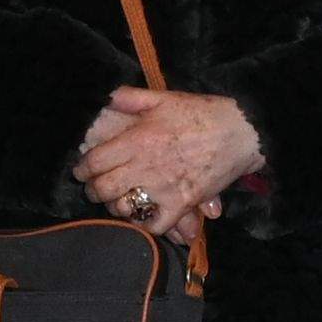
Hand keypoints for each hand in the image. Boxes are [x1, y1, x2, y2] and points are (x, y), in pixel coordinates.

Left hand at [76, 87, 261, 227]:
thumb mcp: (163, 98)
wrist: (240, 131)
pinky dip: (144, 225)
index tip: (81, 171)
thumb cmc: (201, 113)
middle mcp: (145, 166)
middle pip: (104, 189)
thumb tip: (103, 96)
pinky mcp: (182, 203)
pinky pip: (154, 224)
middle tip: (94, 190)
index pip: (95, 162)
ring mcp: (163, 188)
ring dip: (115, 207)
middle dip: (93, 191)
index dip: (82, 169)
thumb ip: (129, 97)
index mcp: (137, 139)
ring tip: (116, 202)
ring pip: (124, 208)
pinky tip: (142, 217)